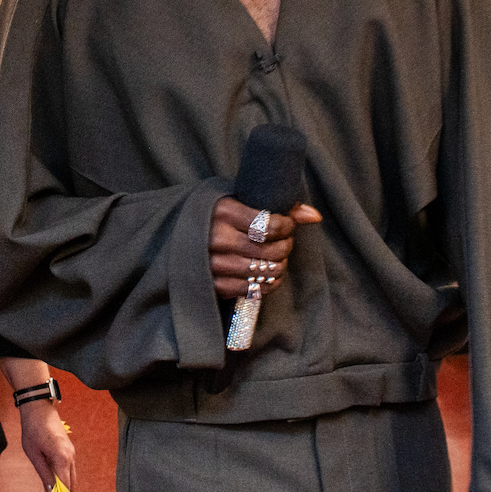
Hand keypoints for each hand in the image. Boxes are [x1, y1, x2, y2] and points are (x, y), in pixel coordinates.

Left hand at [16, 399, 75, 491]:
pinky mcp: (69, 449)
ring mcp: (72, 452)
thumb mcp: (34, 455)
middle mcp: (71, 456)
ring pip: (72, 476)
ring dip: (65, 488)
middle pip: (72, 483)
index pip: (66, 486)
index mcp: (63, 459)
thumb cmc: (33, 430)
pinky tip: (56, 484)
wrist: (39, 408)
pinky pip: (70, 468)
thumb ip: (44, 474)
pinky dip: (65, 478)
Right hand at [209, 197, 323, 299]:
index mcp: (222, 212)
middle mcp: (217, 239)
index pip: (269, 225)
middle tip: (283, 241)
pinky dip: (270, 283)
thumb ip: (276, 206)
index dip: (287, 226)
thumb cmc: (216, 216)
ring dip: (280, 265)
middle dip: (285, 246)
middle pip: (270, 250)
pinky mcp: (215, 286)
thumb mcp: (238, 202)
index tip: (287, 224)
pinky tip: (269, 273)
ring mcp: (214, 265)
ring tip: (277, 256)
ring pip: (266, 271)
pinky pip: (255, 289)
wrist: (176, 237)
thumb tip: (315, 215)